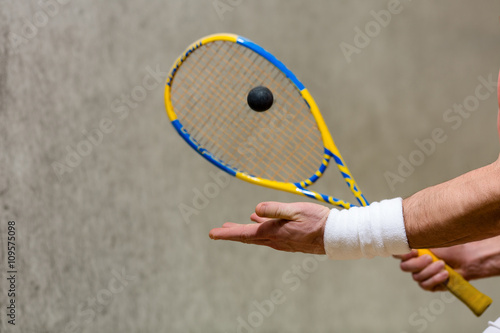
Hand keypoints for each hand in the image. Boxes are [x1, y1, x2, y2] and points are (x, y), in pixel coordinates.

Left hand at [209, 201, 329, 253]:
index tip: (212, 234)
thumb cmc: (318, 221)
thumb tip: (254, 211)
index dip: (227, 234)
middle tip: (216, 232)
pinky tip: (257, 221)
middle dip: (231, 233)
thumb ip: (275, 210)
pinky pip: (268, 235)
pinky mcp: (289, 240)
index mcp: (273, 232)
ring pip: (257, 236)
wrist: (335, 236)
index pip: (244, 234)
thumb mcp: (296, 210)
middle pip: (247, 237)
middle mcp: (274, 240)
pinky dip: (259, 229)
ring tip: (232, 227)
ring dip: (243, 231)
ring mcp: (282, 241)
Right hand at [394, 246, 470, 291]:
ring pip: (416, 277)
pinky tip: (445, 274)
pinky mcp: (430, 285)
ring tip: (442, 264)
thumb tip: (408, 235)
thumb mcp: (433, 239)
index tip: (414, 251)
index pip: (397, 254)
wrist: (467, 258)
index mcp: (412, 251)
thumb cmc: (451, 246)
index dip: (402, 254)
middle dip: (417, 263)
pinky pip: (425, 285)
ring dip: (430, 271)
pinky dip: (435, 279)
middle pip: (404, 267)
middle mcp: (414, 263)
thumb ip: (418, 239)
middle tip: (430, 258)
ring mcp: (422, 275)